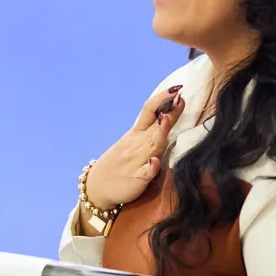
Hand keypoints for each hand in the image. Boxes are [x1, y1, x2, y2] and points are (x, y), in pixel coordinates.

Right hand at [84, 85, 185, 209]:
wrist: (97, 187)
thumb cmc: (120, 164)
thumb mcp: (133, 143)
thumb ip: (151, 131)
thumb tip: (170, 114)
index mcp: (136, 134)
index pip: (150, 111)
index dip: (163, 99)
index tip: (177, 89)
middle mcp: (137, 144)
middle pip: (156, 124)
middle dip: (169, 111)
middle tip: (179, 96)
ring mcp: (136, 161)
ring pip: (152, 144)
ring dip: (159, 132)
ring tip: (166, 119)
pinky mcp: (136, 179)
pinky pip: (145, 172)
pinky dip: (150, 167)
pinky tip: (153, 162)